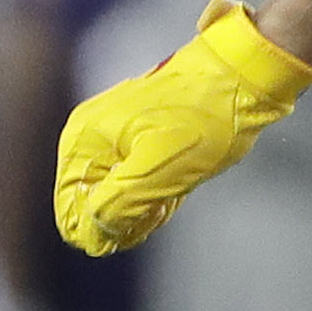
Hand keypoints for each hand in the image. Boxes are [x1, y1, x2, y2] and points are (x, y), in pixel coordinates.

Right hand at [52, 0, 311, 254]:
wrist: (241, 76)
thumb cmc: (203, 118)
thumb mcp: (159, 170)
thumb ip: (119, 204)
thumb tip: (92, 234)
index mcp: (84, 140)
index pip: (70, 209)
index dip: (103, 229)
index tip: (140, 222)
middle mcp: (90, 137)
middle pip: (91, 204)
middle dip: (126, 216)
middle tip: (161, 204)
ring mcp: (114, 135)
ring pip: (115, 195)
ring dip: (143, 206)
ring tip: (171, 194)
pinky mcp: (138, 137)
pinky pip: (133, 180)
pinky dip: (153, 192)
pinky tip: (175, 189)